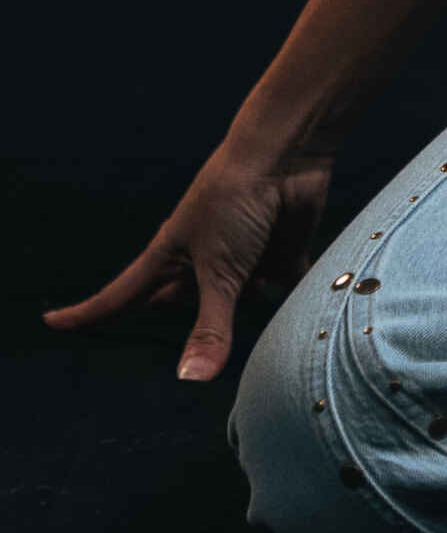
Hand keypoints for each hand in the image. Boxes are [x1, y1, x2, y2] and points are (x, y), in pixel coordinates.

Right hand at [41, 139, 334, 381]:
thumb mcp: (218, 271)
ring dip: (255, 300)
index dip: (88, 313)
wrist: (287, 152)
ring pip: (240, 302)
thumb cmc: (237, 201)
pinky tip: (310, 295)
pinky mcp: (281, 252)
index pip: (120, 296)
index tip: (51, 322)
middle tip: (195, 302)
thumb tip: (190, 380)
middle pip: (187, 306)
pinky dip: (296, 292)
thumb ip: (209, 328)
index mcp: (170, 258)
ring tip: (261, 273)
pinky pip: (285, 288)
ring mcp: (241, 255)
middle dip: (198, 318)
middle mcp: (203, 259)